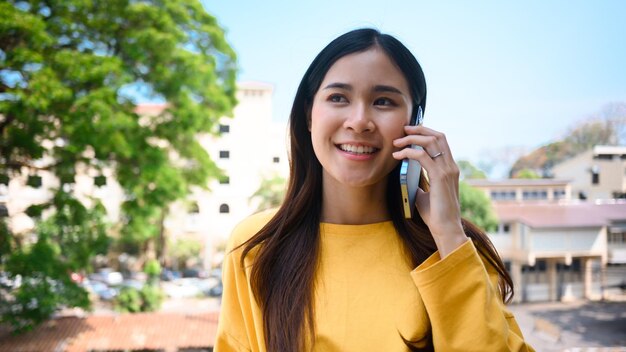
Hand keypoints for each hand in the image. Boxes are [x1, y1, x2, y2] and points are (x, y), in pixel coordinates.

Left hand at [392, 125, 467, 256]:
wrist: (445, 229)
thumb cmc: (435, 214)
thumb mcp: (424, 194)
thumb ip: (419, 182)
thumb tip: (406, 176)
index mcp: (449, 168)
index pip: (441, 141)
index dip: (425, 132)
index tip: (409, 132)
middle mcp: (451, 166)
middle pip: (437, 136)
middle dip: (419, 129)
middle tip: (403, 130)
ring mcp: (447, 170)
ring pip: (430, 141)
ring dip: (411, 138)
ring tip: (397, 142)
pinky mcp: (440, 177)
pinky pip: (422, 156)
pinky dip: (408, 152)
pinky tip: (398, 156)